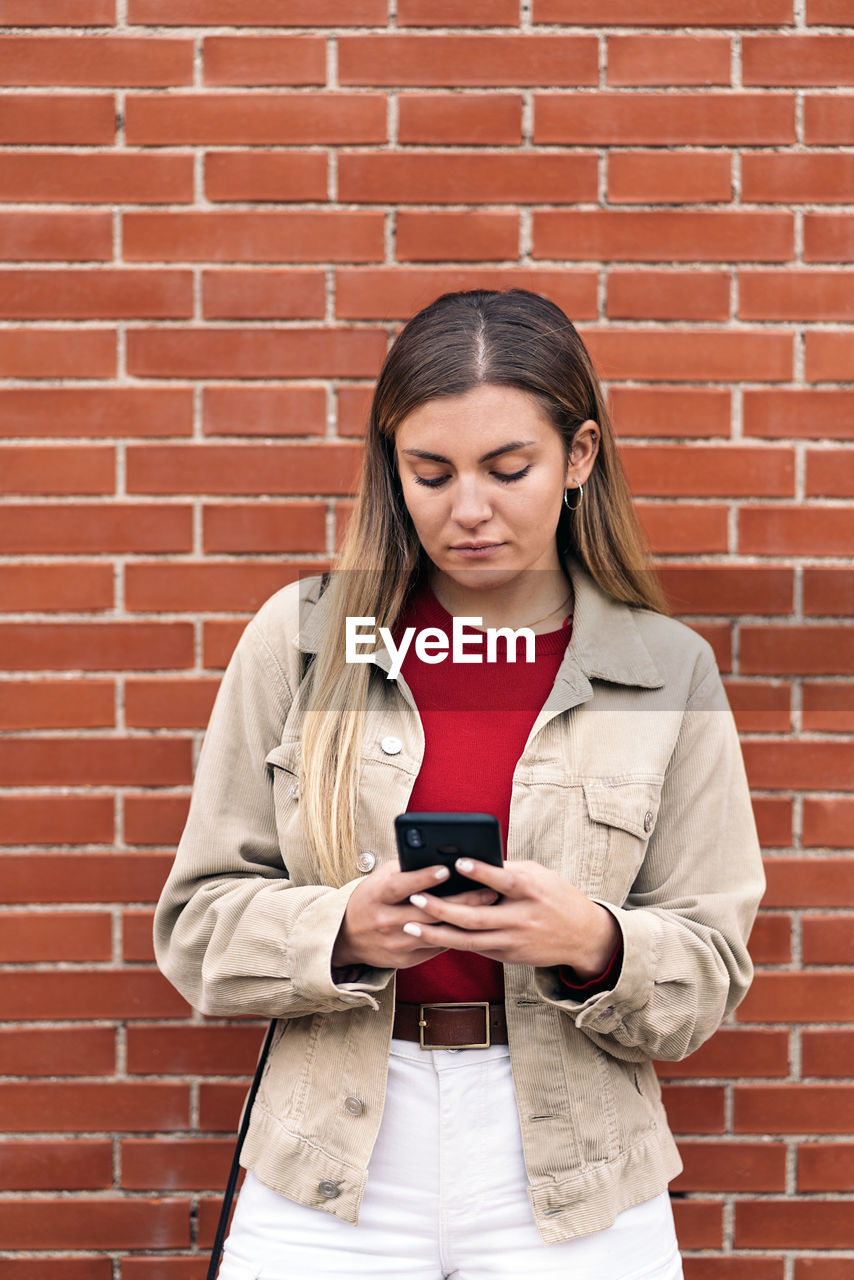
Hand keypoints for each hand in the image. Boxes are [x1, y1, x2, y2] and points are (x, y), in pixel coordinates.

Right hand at [332, 860, 498, 969]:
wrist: (346, 936)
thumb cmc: (371, 899)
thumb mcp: (380, 879)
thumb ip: (405, 869)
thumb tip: (437, 855)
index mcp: (377, 896)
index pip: (402, 886)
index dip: (424, 878)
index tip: (447, 869)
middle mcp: (385, 921)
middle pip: (427, 912)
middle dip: (460, 900)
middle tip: (487, 890)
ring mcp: (395, 943)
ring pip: (435, 932)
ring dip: (464, 920)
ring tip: (488, 906)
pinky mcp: (404, 960)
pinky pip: (435, 947)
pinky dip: (454, 935)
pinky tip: (474, 925)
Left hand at [400, 857, 620, 975]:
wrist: (582, 936)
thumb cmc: (555, 896)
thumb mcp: (538, 876)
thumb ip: (507, 871)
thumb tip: (470, 863)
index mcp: (532, 891)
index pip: (504, 881)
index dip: (481, 872)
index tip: (457, 862)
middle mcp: (522, 918)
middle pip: (477, 916)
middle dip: (443, 908)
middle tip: (416, 898)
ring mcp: (515, 941)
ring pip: (469, 940)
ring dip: (437, 933)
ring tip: (410, 923)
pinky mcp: (510, 956)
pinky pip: (476, 949)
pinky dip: (452, 941)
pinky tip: (429, 935)